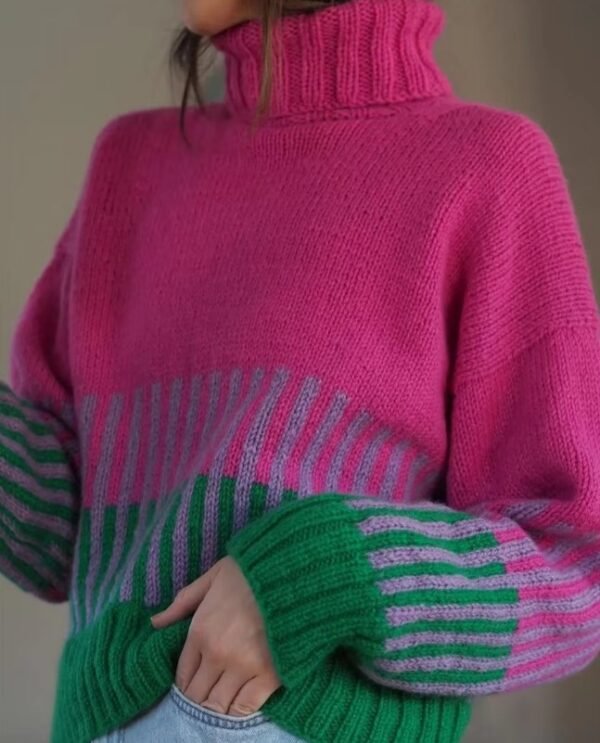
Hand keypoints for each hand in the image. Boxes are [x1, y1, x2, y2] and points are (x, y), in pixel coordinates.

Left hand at [150, 556, 280, 715]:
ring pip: (219, 705)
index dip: (185, 683)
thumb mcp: (210, 579)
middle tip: (208, 691)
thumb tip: (155, 622)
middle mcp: (218, 654)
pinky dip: (240, 709)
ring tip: (223, 697)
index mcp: (200, 632)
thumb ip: (182, 603)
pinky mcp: (270, 674)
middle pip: (198, 694)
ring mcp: (244, 666)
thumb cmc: (249, 572)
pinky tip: (241, 701)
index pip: (183, 675)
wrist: (289, 570)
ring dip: (217, 705)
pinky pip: (247, 706)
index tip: (193, 682)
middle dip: (199, 697)